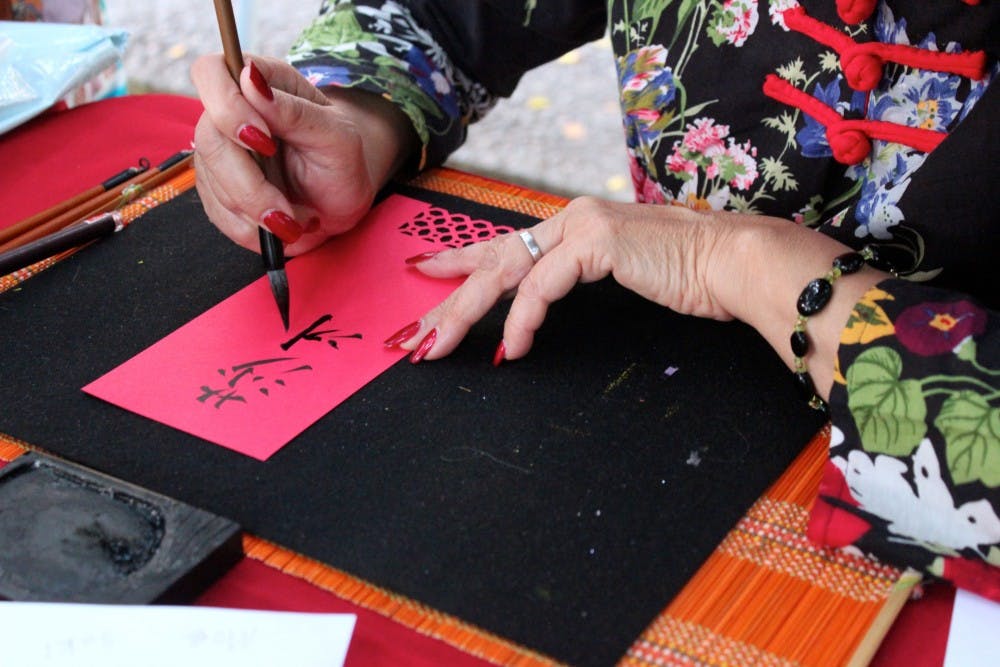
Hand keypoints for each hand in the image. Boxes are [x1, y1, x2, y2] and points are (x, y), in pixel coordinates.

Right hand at [191, 55, 415, 254]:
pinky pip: (220, 216)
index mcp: (261, 82)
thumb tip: (251, 81)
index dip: (228, 106)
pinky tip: (285, 225)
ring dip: (259, 213)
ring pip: (213, 184)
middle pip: (210, 140)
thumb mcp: (336, 136)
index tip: (264, 141)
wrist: (340, 201)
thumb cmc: (342, 161)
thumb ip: (295, 111)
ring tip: (301, 218)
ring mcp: (219, 154)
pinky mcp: (217, 191)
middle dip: (249, 186)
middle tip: (286, 212)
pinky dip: (255, 230)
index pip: (212, 73)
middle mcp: (230, 114)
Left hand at [388, 196, 885, 401]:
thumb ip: (579, 279)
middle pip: (493, 261)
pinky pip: (543, 286)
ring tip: (439, 347)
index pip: (504, 247)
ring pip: (505, 272)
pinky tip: (514, 348)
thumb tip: (541, 306)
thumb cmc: (686, 278)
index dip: (460, 262)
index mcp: (573, 228)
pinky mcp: (596, 241)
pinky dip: (524, 320)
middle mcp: (570, 220)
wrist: (735, 264)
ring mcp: (581, 226)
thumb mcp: (620, 278)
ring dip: (467, 314)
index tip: (424, 275)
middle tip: (414, 333)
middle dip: (448, 299)